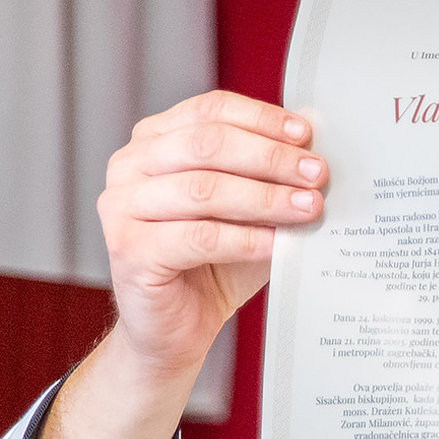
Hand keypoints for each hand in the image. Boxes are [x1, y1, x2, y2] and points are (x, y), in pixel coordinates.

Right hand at [99, 90, 325, 376]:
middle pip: (207, 144)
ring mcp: (121, 208)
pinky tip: (280, 244)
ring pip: (204, 189)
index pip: (210, 110)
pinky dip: (246, 239)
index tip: (306, 135)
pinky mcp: (128, 251)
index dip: (262, 119)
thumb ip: (269, 176)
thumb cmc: (213, 264)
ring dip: (265, 198)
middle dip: (270, 158)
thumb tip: (315, 149)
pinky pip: (198, 237)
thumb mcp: (247, 211)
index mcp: (153, 141)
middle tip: (316, 174)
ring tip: (308, 207)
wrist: (178, 328)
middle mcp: (129, 167)